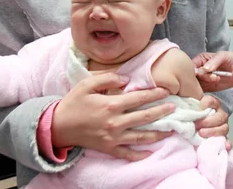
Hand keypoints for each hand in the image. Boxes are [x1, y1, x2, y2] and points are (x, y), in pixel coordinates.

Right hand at [51, 73, 175, 160]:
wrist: (57, 126)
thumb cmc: (73, 103)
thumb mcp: (87, 84)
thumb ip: (108, 78)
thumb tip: (127, 79)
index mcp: (111, 105)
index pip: (140, 98)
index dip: (155, 94)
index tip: (166, 90)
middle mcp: (115, 122)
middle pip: (145, 117)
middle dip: (162, 112)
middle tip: (174, 107)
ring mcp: (113, 138)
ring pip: (141, 137)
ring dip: (158, 133)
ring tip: (171, 129)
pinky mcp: (108, 148)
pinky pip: (127, 154)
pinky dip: (140, 154)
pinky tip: (151, 152)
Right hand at [192, 51, 232, 91]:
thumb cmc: (232, 60)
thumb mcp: (223, 56)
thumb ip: (214, 61)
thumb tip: (204, 69)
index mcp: (200, 60)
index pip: (191, 66)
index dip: (194, 70)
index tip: (201, 73)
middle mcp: (199, 70)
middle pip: (192, 77)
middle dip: (202, 77)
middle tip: (213, 77)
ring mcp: (202, 80)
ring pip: (196, 85)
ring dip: (206, 84)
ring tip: (217, 79)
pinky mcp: (207, 88)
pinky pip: (201, 92)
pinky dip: (206, 91)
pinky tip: (214, 86)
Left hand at [195, 95, 231, 150]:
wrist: (202, 120)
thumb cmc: (196, 113)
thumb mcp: (193, 106)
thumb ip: (190, 105)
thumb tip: (176, 105)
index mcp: (213, 104)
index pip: (211, 101)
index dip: (206, 104)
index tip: (199, 107)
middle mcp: (220, 114)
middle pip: (219, 117)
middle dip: (207, 121)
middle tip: (196, 125)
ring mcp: (223, 125)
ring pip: (224, 128)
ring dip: (213, 131)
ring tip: (202, 134)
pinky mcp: (223, 136)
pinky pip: (227, 140)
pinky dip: (227, 143)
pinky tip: (226, 146)